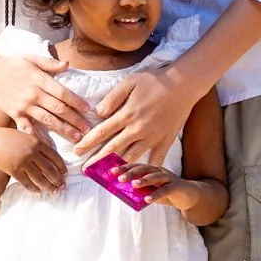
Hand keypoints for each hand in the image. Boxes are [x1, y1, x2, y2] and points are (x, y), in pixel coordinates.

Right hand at [0, 52, 94, 139]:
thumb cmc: (10, 63)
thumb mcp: (30, 58)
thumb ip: (49, 63)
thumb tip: (67, 65)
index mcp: (39, 79)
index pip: (63, 93)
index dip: (78, 102)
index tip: (89, 110)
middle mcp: (33, 94)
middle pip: (59, 109)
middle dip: (76, 120)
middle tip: (89, 129)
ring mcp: (24, 106)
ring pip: (48, 120)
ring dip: (64, 130)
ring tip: (76, 137)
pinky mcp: (15, 114)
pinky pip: (28, 128)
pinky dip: (39, 137)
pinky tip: (49, 145)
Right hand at [0, 128, 66, 192]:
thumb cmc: (12, 139)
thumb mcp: (28, 138)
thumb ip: (40, 146)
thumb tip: (54, 159)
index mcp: (37, 143)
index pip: (55, 157)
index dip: (62, 167)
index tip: (65, 174)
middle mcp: (32, 152)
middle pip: (50, 169)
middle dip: (57, 180)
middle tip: (62, 186)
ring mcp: (22, 162)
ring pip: (40, 178)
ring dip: (48, 187)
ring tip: (52, 191)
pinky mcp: (14, 170)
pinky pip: (27, 183)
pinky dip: (34, 189)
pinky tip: (38, 191)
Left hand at [74, 67, 198, 165]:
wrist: (184, 84)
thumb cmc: (155, 80)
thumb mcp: (130, 82)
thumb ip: (113, 98)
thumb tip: (97, 113)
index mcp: (127, 114)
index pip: (102, 131)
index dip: (88, 142)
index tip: (76, 151)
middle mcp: (138, 129)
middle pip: (113, 148)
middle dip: (97, 160)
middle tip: (84, 170)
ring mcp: (152, 137)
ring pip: (132, 157)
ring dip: (118, 168)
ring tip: (107, 177)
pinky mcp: (165, 140)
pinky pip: (156, 159)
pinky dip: (148, 170)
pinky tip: (141, 179)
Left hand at [116, 162, 188, 210]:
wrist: (190, 196)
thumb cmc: (167, 192)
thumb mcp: (152, 190)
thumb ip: (140, 191)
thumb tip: (123, 194)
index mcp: (152, 170)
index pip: (136, 166)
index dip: (124, 167)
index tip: (111, 171)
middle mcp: (159, 171)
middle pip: (144, 169)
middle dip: (131, 172)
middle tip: (120, 178)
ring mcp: (169, 178)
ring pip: (155, 177)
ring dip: (144, 180)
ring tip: (134, 185)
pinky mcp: (176, 187)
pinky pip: (165, 190)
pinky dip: (156, 194)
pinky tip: (148, 199)